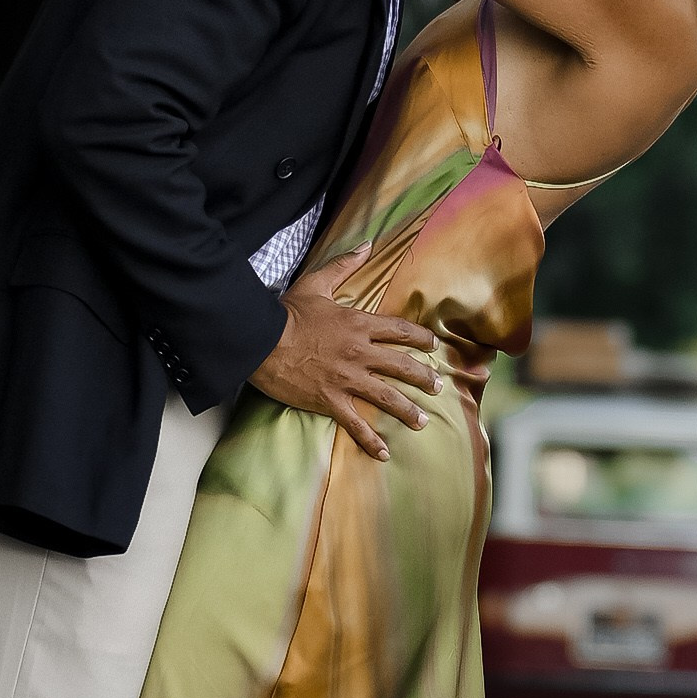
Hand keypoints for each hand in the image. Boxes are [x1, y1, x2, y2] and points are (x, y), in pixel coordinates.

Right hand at [248, 256, 438, 459]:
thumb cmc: (286, 313)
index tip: (433, 346)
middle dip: (423, 378)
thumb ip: (344, 265)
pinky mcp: (329, 400)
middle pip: (402, 367)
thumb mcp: (316, 283)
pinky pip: (355, 423)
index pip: (400, 332)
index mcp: (359, 325)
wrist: (260, 341)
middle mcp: (360, 354)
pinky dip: (370, 440)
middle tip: (437, 387)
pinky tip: (384, 452)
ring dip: (408, 411)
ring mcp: (347, 380)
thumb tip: (366, 245)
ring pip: (387, 398)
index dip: (420, 339)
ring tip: (422, 422)